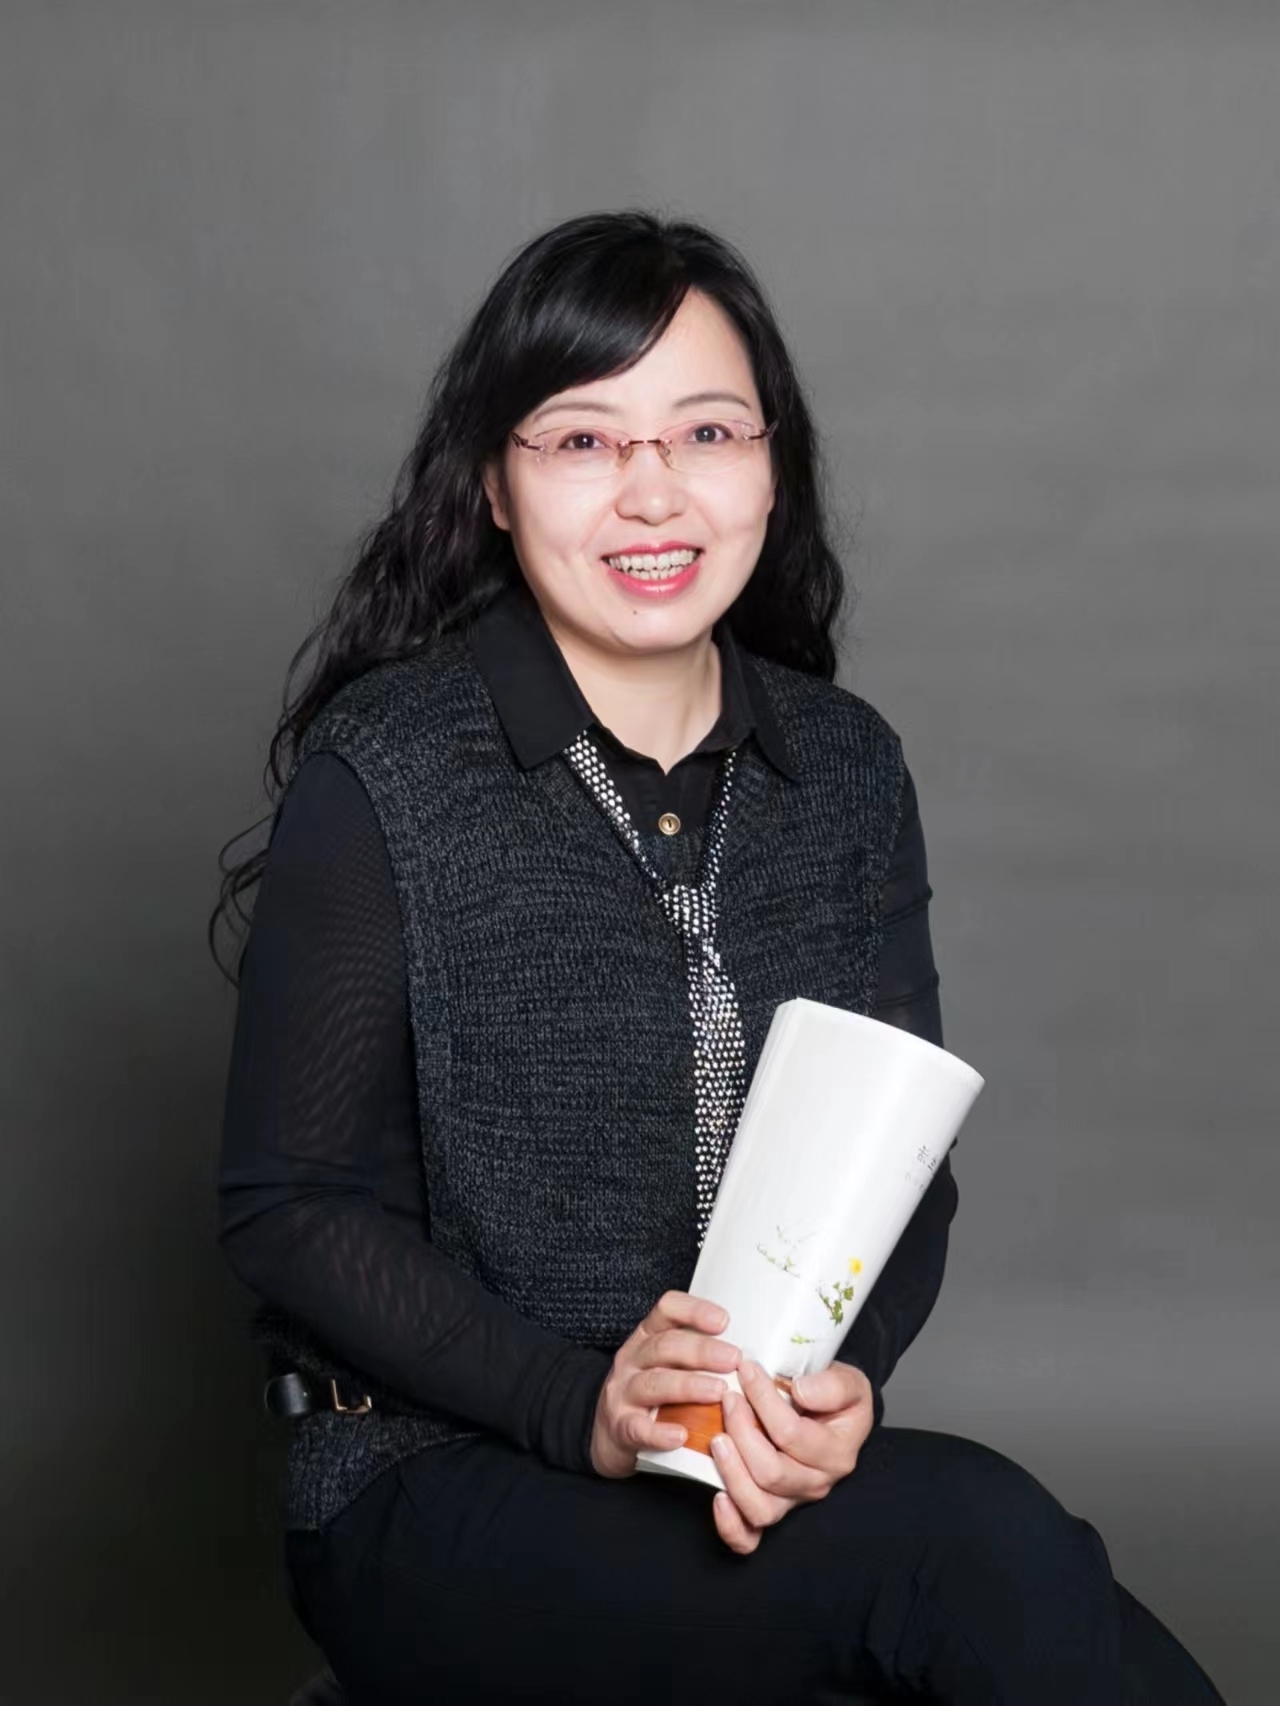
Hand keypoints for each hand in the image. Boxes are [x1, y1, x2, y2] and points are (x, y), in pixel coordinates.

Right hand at [590, 1290, 740, 1478]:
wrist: (608, 1433)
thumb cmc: (651, 1394)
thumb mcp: (666, 1363)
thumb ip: (696, 1354)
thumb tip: (750, 1355)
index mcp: (647, 1337)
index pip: (666, 1310)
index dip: (694, 1311)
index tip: (724, 1320)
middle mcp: (633, 1359)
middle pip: (664, 1346)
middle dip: (701, 1350)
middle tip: (733, 1358)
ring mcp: (623, 1392)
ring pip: (653, 1383)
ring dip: (688, 1386)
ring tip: (718, 1391)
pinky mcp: (621, 1427)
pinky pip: (639, 1428)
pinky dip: (660, 1433)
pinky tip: (682, 1435)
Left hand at [710, 1358, 874, 1554]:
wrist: (834, 1414)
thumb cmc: (836, 1398)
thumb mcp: (848, 1382)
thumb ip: (832, 1385)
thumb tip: (800, 1391)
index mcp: (836, 1453)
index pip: (791, 1434)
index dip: (762, 1400)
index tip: (745, 1369)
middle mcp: (815, 1483)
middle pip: (771, 1472)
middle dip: (741, 1431)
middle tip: (727, 1398)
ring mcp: (792, 1501)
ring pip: (759, 1507)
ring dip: (732, 1473)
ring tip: (716, 1439)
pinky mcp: (772, 1510)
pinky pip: (750, 1538)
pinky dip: (731, 1526)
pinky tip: (717, 1498)